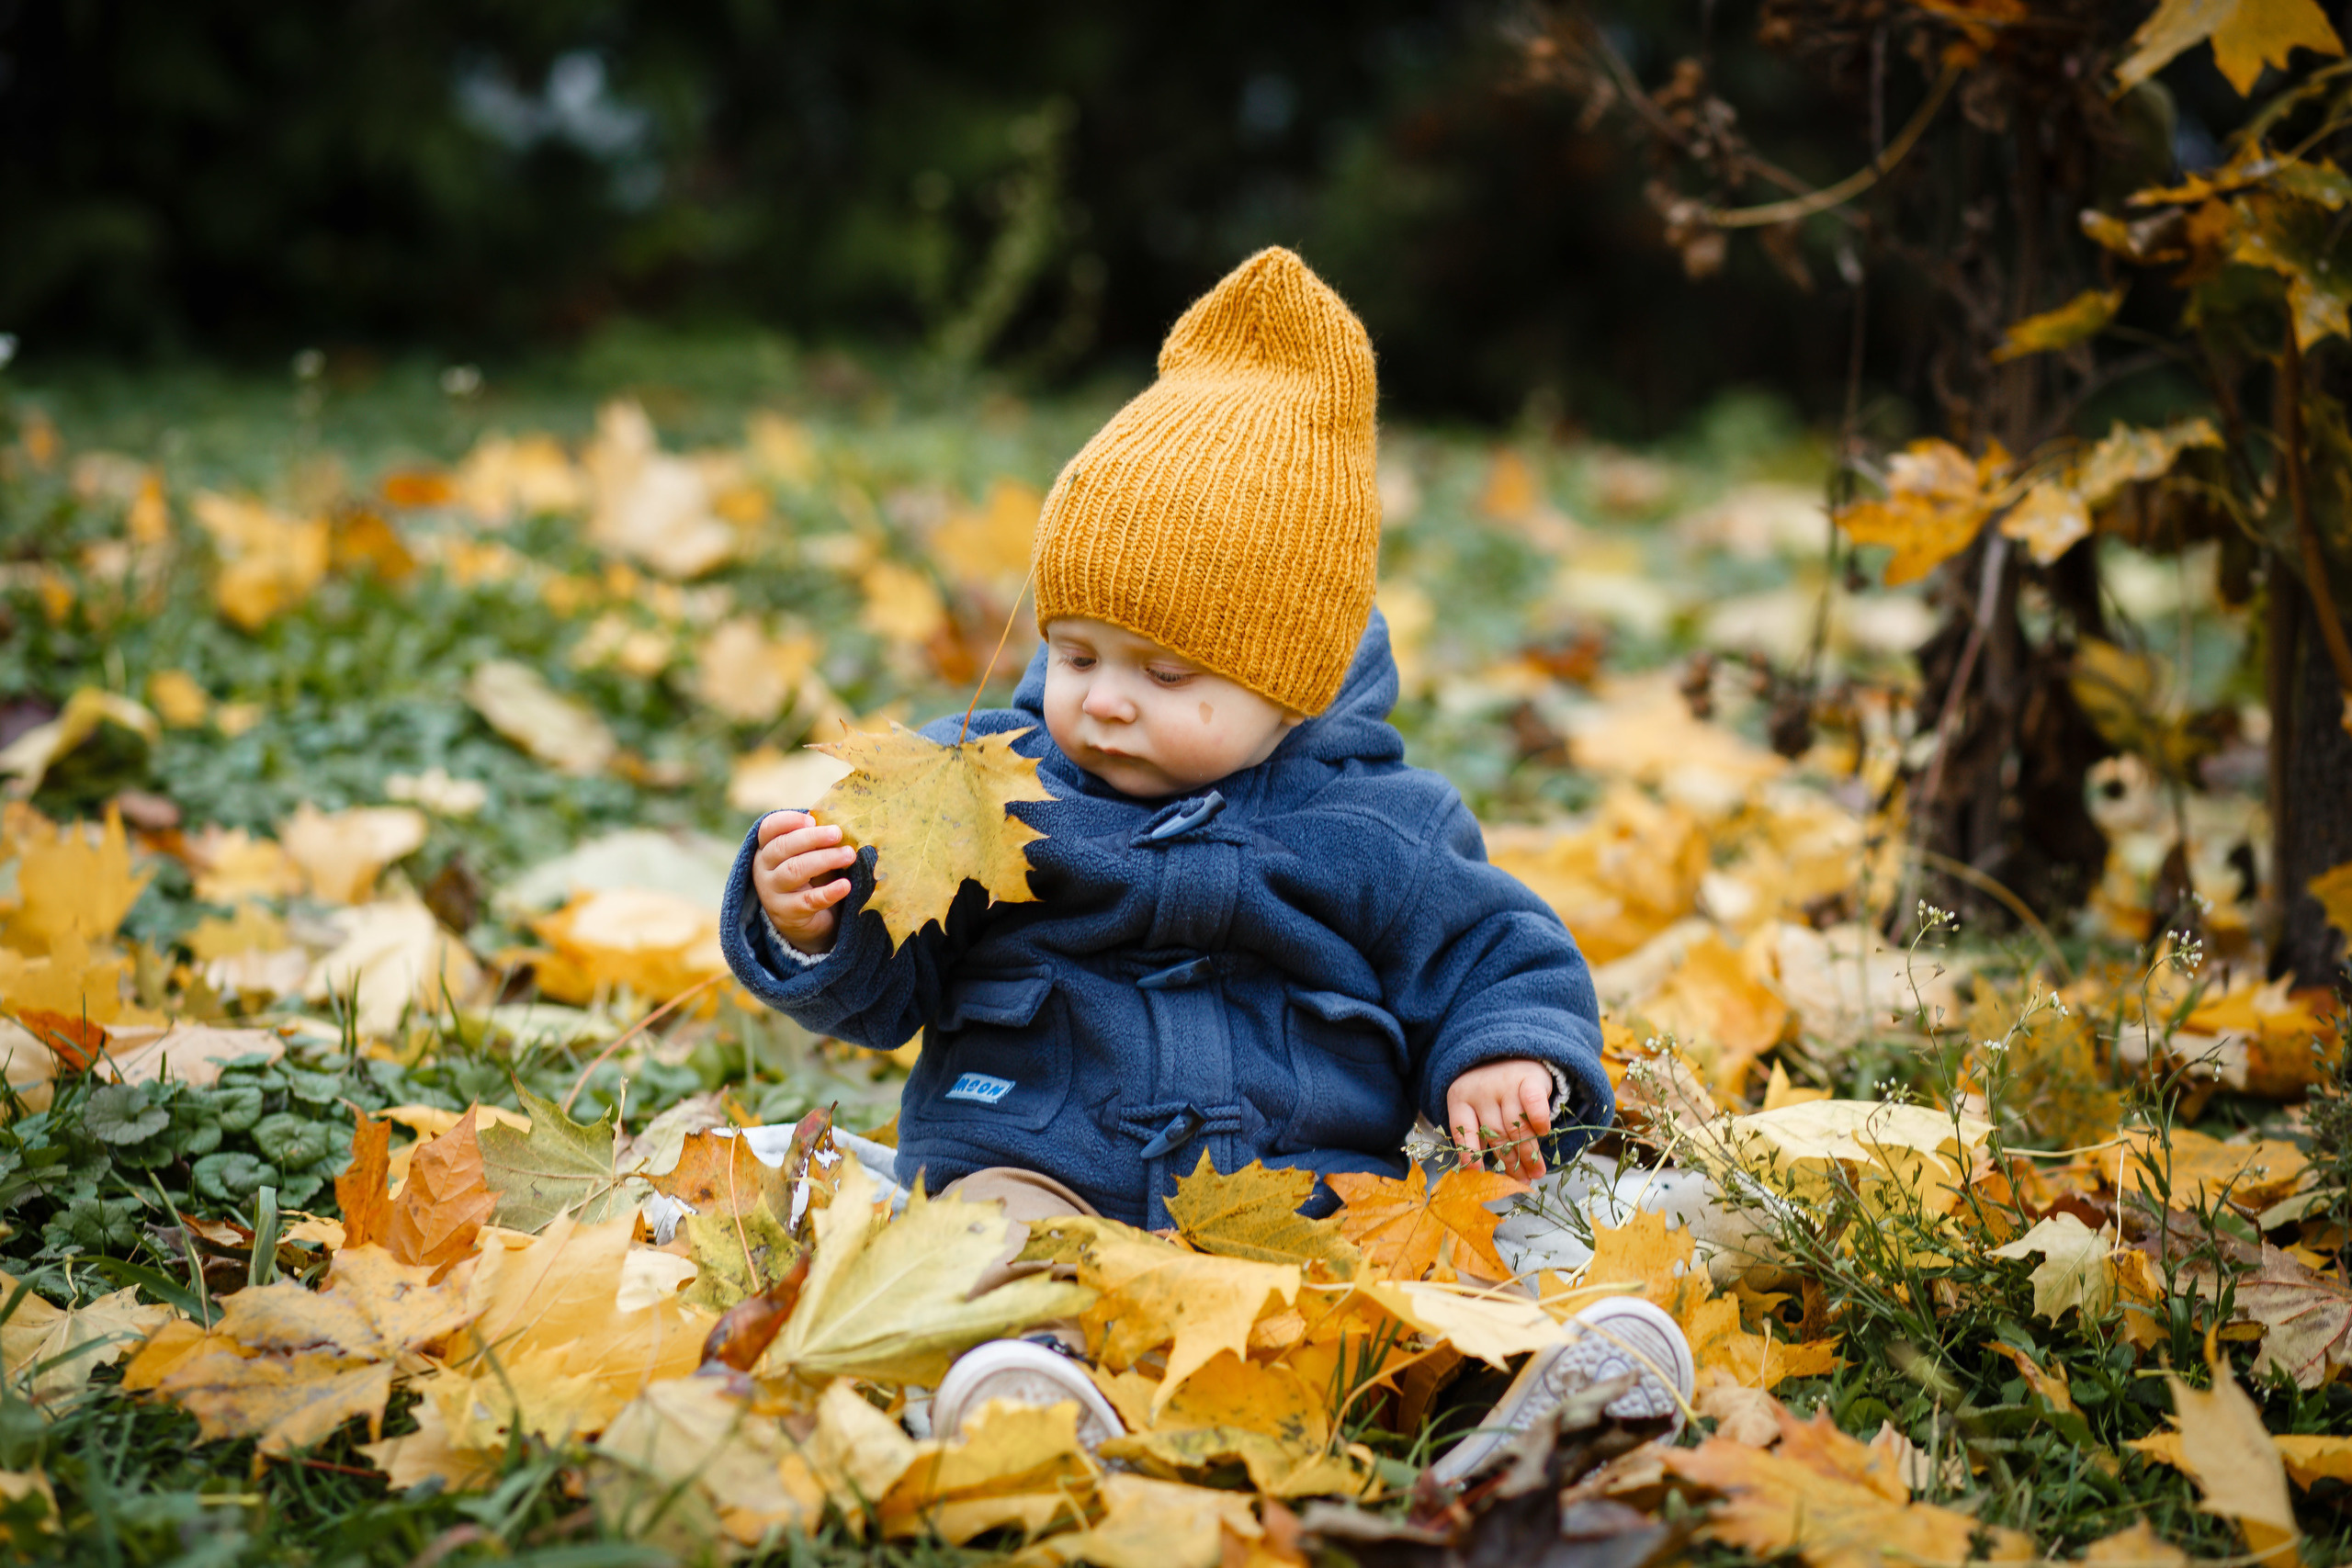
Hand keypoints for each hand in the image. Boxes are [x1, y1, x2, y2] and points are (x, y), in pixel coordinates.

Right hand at [753, 810, 857, 954]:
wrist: (800, 921)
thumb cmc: (806, 878)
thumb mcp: (805, 856)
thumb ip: (815, 840)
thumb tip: (840, 824)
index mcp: (767, 848)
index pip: (769, 828)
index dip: (788, 821)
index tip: (811, 820)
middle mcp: (764, 868)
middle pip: (783, 847)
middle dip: (812, 838)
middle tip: (837, 833)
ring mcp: (772, 892)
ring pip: (794, 871)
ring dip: (824, 860)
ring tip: (849, 855)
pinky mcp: (787, 913)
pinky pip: (808, 900)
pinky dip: (828, 892)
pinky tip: (845, 885)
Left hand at [1445, 1059, 1554, 1180]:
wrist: (1509, 1053)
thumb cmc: (1491, 1092)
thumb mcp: (1474, 1107)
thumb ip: (1474, 1135)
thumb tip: (1477, 1173)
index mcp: (1461, 1098)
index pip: (1462, 1129)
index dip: (1469, 1152)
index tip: (1478, 1173)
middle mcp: (1481, 1090)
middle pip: (1496, 1134)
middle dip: (1510, 1161)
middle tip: (1523, 1181)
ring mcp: (1505, 1084)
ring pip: (1516, 1125)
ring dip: (1529, 1152)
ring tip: (1537, 1172)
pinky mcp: (1528, 1079)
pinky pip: (1533, 1102)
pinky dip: (1539, 1118)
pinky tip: (1544, 1133)